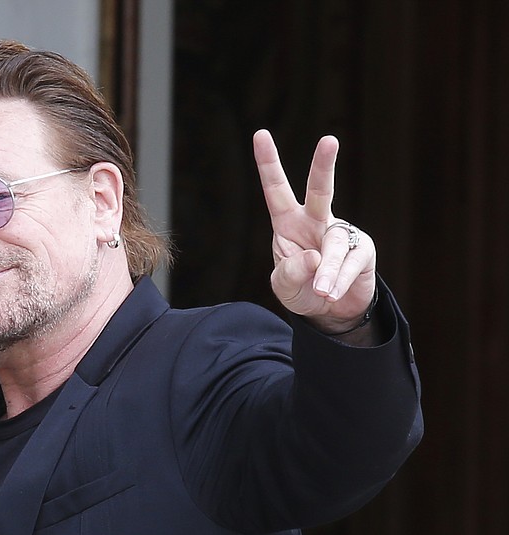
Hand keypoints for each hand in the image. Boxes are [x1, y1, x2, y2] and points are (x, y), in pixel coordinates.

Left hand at [252, 129, 376, 333]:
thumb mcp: (283, 286)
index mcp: (288, 223)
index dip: (269, 163)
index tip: (260, 134)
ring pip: (334, 245)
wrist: (329, 312)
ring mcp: (340, 232)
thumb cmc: (300, 290)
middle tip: (329, 140)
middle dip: (324, 165)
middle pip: (320, 190)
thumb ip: (290, 272)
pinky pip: (351, 264)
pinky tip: (330, 294)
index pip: (276, 190)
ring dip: (327, 273)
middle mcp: (315, 221)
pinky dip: (338, 282)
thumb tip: (313, 257)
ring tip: (320, 292)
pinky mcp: (362, 249)